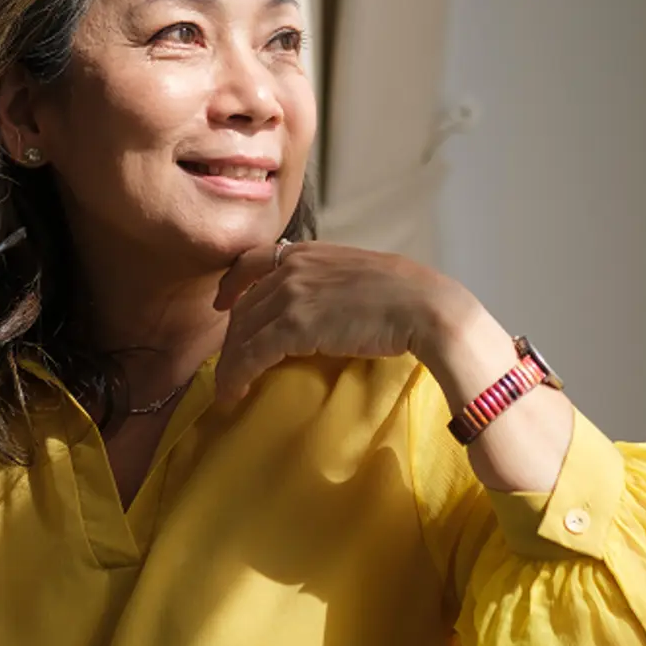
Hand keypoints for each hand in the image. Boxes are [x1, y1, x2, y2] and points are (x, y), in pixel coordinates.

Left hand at [213, 241, 479, 405]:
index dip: (231, 284)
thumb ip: (331, 280)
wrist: (423, 306)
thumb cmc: (405, 295)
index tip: (221, 303)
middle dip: (231, 337)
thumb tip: (326, 302)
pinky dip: (236, 376)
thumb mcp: (358, 273)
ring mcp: (290, 295)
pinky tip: (234, 393)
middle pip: (243, 305)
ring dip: (229, 364)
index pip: (252, 261)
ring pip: (241, 332)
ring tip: (228, 388)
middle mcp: (291, 268)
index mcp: (307, 252)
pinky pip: (251, 354)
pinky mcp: (294, 326)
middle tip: (230, 362)